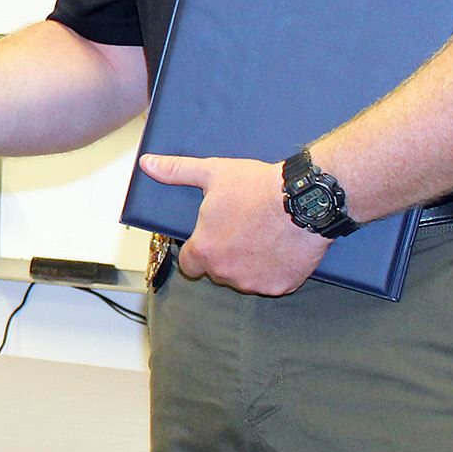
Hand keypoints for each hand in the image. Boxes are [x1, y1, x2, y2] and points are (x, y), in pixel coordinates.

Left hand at [137, 153, 329, 295]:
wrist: (305, 198)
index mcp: (204, 251)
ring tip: (263, 236)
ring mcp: (254, 283)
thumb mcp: (212, 173)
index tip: (213, 236)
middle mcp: (226, 273)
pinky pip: (272, 283)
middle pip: (218, 271)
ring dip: (248, 265)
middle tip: (242, 229)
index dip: (199, 249)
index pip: (190, 264)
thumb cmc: (257, 187)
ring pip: (244, 279)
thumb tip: (147, 164)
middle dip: (225, 256)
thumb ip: (176, 172)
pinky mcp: (281, 287)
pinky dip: (275, 271)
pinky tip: (281, 248)